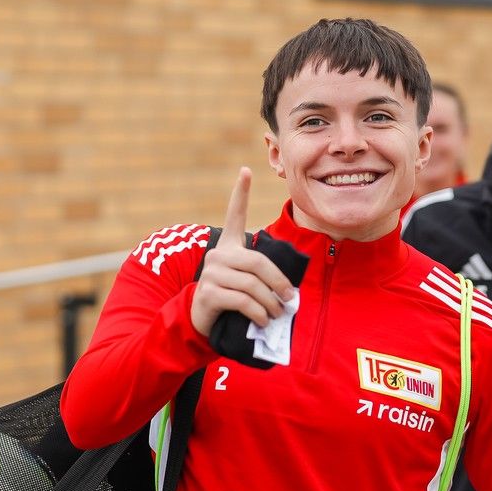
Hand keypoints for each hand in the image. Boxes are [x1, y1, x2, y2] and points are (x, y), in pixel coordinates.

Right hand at [189, 168, 296, 337]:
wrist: (201, 319)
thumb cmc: (230, 297)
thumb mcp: (245, 281)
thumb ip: (261, 278)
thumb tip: (290, 294)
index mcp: (228, 246)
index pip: (233, 215)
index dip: (239, 193)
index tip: (246, 170)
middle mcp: (217, 255)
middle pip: (257, 262)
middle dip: (278, 282)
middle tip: (290, 298)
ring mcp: (211, 273)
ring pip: (252, 284)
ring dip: (270, 303)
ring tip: (278, 314)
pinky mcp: (208, 293)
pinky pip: (241, 300)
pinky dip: (258, 312)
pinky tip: (264, 320)